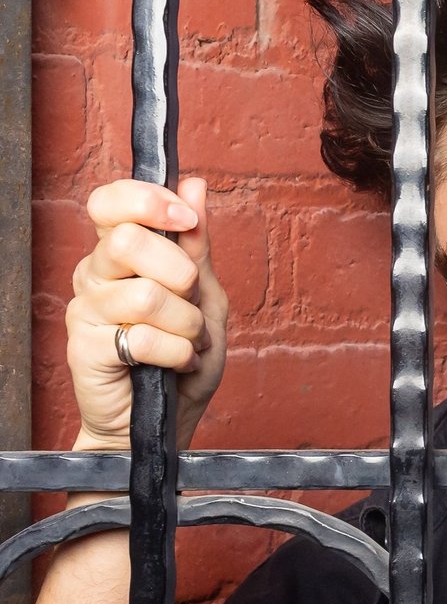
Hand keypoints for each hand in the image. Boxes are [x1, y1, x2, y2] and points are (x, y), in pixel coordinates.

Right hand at [65, 177, 227, 451]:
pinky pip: (144, 338)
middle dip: (179, 273)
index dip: (148, 201)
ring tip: (186, 340)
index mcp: (122, 252)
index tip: (186, 218)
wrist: (167, 418)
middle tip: (190, 300)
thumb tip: (194, 185)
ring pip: (145, 295)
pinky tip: (174, 362)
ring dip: (186, 323)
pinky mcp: (84, 348)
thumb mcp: (205, 294)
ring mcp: (86, 309)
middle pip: (129, 242)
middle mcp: (96, 274)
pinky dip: (177, 353)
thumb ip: (196, 245)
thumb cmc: (184, 355)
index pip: (111, 202)